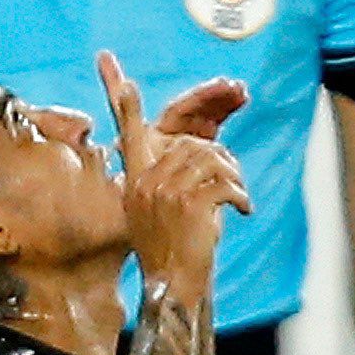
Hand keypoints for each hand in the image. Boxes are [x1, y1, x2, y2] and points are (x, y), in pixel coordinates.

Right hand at [100, 52, 250, 303]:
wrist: (173, 289)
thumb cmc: (169, 257)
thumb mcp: (153, 215)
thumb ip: (161, 184)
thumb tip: (191, 160)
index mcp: (136, 180)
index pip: (129, 132)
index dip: (124, 101)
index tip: (111, 65)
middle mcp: (147, 181)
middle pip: (191, 143)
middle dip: (219, 158)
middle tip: (234, 181)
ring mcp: (167, 191)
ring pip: (211, 159)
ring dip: (233, 177)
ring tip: (238, 197)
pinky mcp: (191, 203)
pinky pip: (224, 181)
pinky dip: (240, 194)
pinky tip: (242, 209)